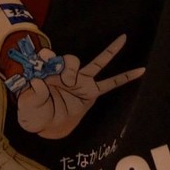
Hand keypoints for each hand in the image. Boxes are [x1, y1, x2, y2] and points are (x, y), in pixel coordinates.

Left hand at [16, 34, 143, 140]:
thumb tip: (38, 81)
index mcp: (49, 72)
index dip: (47, 56)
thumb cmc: (36, 112)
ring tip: (116, 44)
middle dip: (68, 65)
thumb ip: (32, 95)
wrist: (46, 125)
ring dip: (106, 54)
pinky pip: (110, 83)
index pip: (50, 57)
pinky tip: (140, 70)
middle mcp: (66, 73)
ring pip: (95, 63)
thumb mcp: (29, 106)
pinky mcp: (91, 92)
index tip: (42, 59)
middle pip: (71, 59)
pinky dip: (125, 77)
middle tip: (63, 79)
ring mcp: (81, 81)